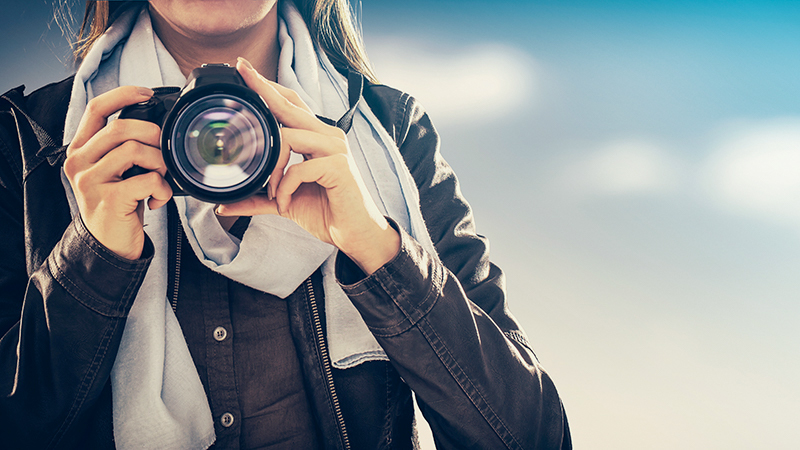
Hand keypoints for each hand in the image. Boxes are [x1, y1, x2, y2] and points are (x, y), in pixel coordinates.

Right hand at [63, 86, 172, 259]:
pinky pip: (147, 180)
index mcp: (80, 149)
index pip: (96, 108)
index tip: (147, 94)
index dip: (123, 95)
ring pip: (135, 150)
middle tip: (163, 153)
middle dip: (153, 135)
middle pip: (121, 128)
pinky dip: (162, 188)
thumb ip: (122, 147)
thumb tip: (157, 126)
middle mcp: (79, 162)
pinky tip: (157, 199)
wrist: (108, 245)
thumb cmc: (118, 204)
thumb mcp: (113, 171)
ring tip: (160, 178)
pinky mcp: (108, 200)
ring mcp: (91, 181)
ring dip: (160, 162)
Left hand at [216, 58, 399, 273]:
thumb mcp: (284, 201)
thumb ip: (257, 199)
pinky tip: (285, 202)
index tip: (246, 71)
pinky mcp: (339, 166)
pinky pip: (298, 168)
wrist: (354, 234)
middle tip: (242, 73)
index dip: (269, 87)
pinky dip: (285, 188)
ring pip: (288, 138)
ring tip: (272, 193)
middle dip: (263, 89)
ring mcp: (335, 148)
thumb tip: (224, 204)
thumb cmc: (326, 211)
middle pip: (290, 106)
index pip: (291, 104)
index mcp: (317, 137)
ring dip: (271, 169)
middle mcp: (328, 136)